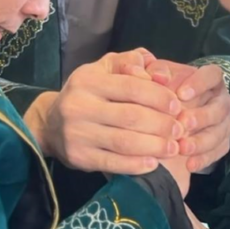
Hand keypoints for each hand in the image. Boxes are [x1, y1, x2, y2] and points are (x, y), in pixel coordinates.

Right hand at [23, 49, 182, 174]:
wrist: (50, 124)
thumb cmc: (87, 93)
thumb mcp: (103, 69)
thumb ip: (131, 63)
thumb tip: (160, 73)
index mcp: (88, 80)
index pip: (132, 87)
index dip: (159, 97)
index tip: (177, 106)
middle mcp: (79, 106)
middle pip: (131, 117)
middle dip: (161, 124)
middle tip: (180, 130)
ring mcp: (78, 134)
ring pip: (125, 142)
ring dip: (154, 146)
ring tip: (173, 148)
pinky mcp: (79, 157)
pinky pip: (113, 163)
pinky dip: (136, 165)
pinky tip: (153, 164)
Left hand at [127, 59, 229, 172]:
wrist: (172, 116)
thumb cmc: (166, 90)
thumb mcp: (159, 76)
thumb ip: (156, 72)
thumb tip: (157, 76)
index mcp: (211, 79)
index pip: (212, 75)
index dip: (199, 84)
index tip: (181, 94)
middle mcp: (222, 100)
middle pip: (219, 107)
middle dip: (202, 117)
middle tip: (183, 124)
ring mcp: (224, 122)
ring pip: (220, 132)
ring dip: (202, 141)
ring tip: (183, 148)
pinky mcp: (223, 142)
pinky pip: (218, 151)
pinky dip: (204, 159)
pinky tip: (189, 164)